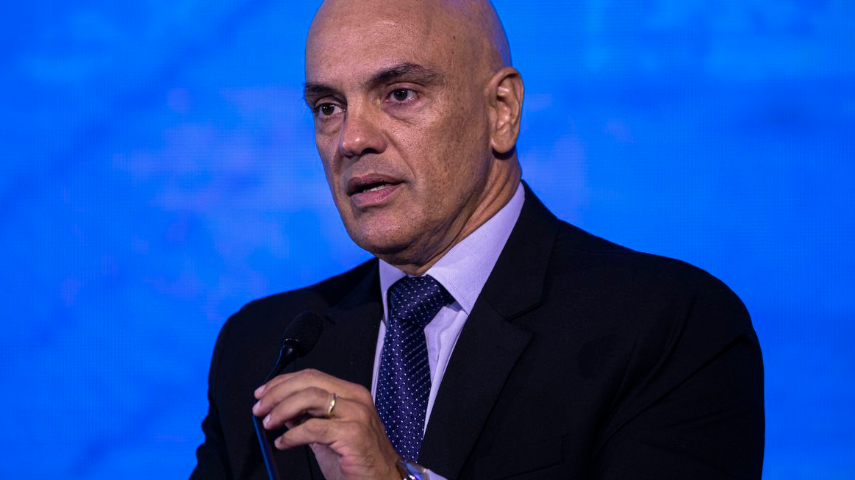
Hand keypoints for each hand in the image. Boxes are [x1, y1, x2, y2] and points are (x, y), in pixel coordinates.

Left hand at [253, 369, 400, 479]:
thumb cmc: (359, 460)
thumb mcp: (328, 435)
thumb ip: (308, 419)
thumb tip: (283, 410)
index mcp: (351, 394)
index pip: (312, 376)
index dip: (283, 382)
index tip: (263, 393)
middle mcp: (356, 399)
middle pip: (309, 381)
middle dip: (278, 392)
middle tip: (260, 408)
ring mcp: (356, 414)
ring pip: (310, 398)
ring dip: (282, 408)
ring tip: (269, 423)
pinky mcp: (352, 434)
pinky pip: (313, 428)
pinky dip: (292, 435)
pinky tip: (283, 442)